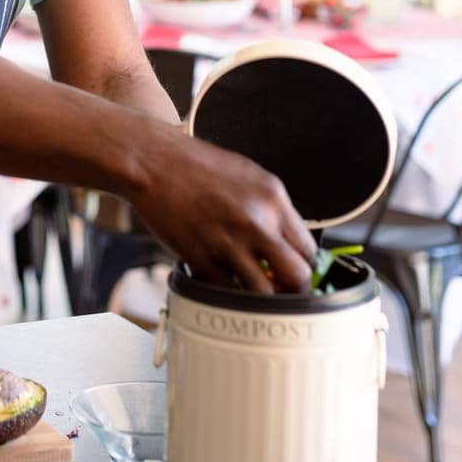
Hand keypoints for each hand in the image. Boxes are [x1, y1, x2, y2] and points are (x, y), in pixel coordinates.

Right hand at [131, 125, 316, 293]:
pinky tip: (224, 283)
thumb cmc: (195, 164)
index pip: (308, 248)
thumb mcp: (248, 175)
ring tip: (255, 294)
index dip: (305, 266)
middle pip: (297, 276)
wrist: (153, 162)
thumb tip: (286, 239)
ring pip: (264, 294)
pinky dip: (228, 295)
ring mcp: (228, 242)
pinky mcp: (200, 257)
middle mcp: (255, 221)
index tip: (296, 273)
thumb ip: (270, 208)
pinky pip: (226, 292)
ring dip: (262, 299)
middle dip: (295, 291)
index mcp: (272, 198)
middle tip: (285, 293)